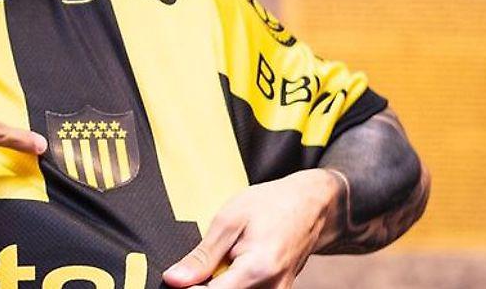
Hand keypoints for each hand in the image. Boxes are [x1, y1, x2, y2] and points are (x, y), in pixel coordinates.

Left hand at [162, 169, 341, 288]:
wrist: (311, 204)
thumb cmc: (271, 204)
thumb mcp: (229, 221)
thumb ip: (202, 256)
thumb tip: (174, 280)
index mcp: (258, 270)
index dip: (189, 288)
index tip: (176, 279)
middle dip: (204, 284)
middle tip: (201, 263)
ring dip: (219, 282)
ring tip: (222, 259)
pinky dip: (234, 282)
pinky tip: (231, 265)